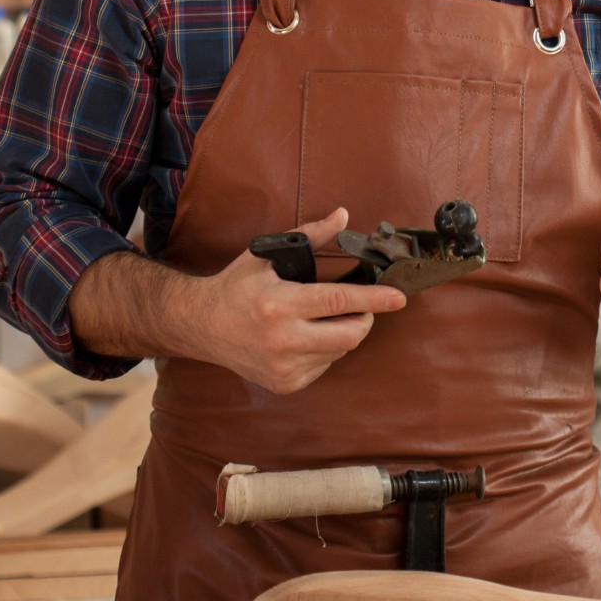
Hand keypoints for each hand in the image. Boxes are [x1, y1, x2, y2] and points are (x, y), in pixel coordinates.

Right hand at [195, 207, 407, 394]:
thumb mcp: (268, 256)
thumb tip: (344, 215)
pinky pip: (325, 366)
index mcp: (279, 304)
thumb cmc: (237, 287)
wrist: (201, 326)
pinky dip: (326, 351)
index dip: (374, 298)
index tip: (399, 297)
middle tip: (358, 306)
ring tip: (319, 319)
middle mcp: (282, 340)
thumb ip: (311, 236)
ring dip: (342, 334)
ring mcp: (283, 367)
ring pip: (340, 351)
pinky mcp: (285, 384)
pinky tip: (305, 337)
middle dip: (364, 318)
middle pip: (350, 335)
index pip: (339, 301)